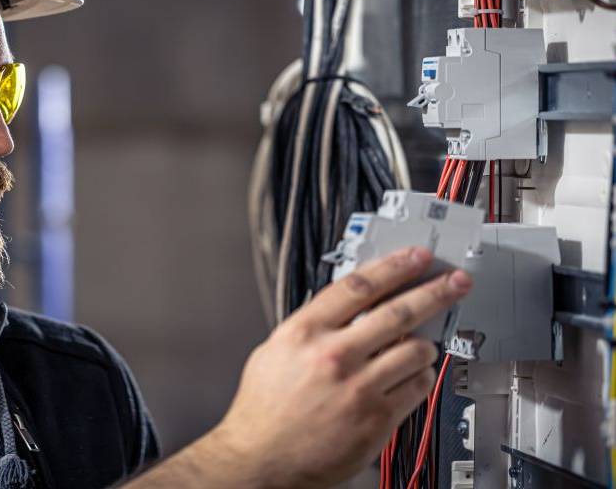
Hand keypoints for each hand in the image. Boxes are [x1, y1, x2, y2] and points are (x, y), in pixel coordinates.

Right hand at [125, 246, 471, 488]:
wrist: (261, 459)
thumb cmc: (265, 409)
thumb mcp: (276, 350)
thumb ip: (312, 325)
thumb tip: (348, 305)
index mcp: (304, 332)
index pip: (359, 286)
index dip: (394, 266)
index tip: (415, 258)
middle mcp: (333, 355)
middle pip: (398, 311)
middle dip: (434, 291)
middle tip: (455, 282)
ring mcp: (358, 388)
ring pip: (416, 349)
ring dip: (426, 343)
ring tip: (422, 342)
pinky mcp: (377, 418)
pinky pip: (418, 387)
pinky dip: (422, 376)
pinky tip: (414, 374)